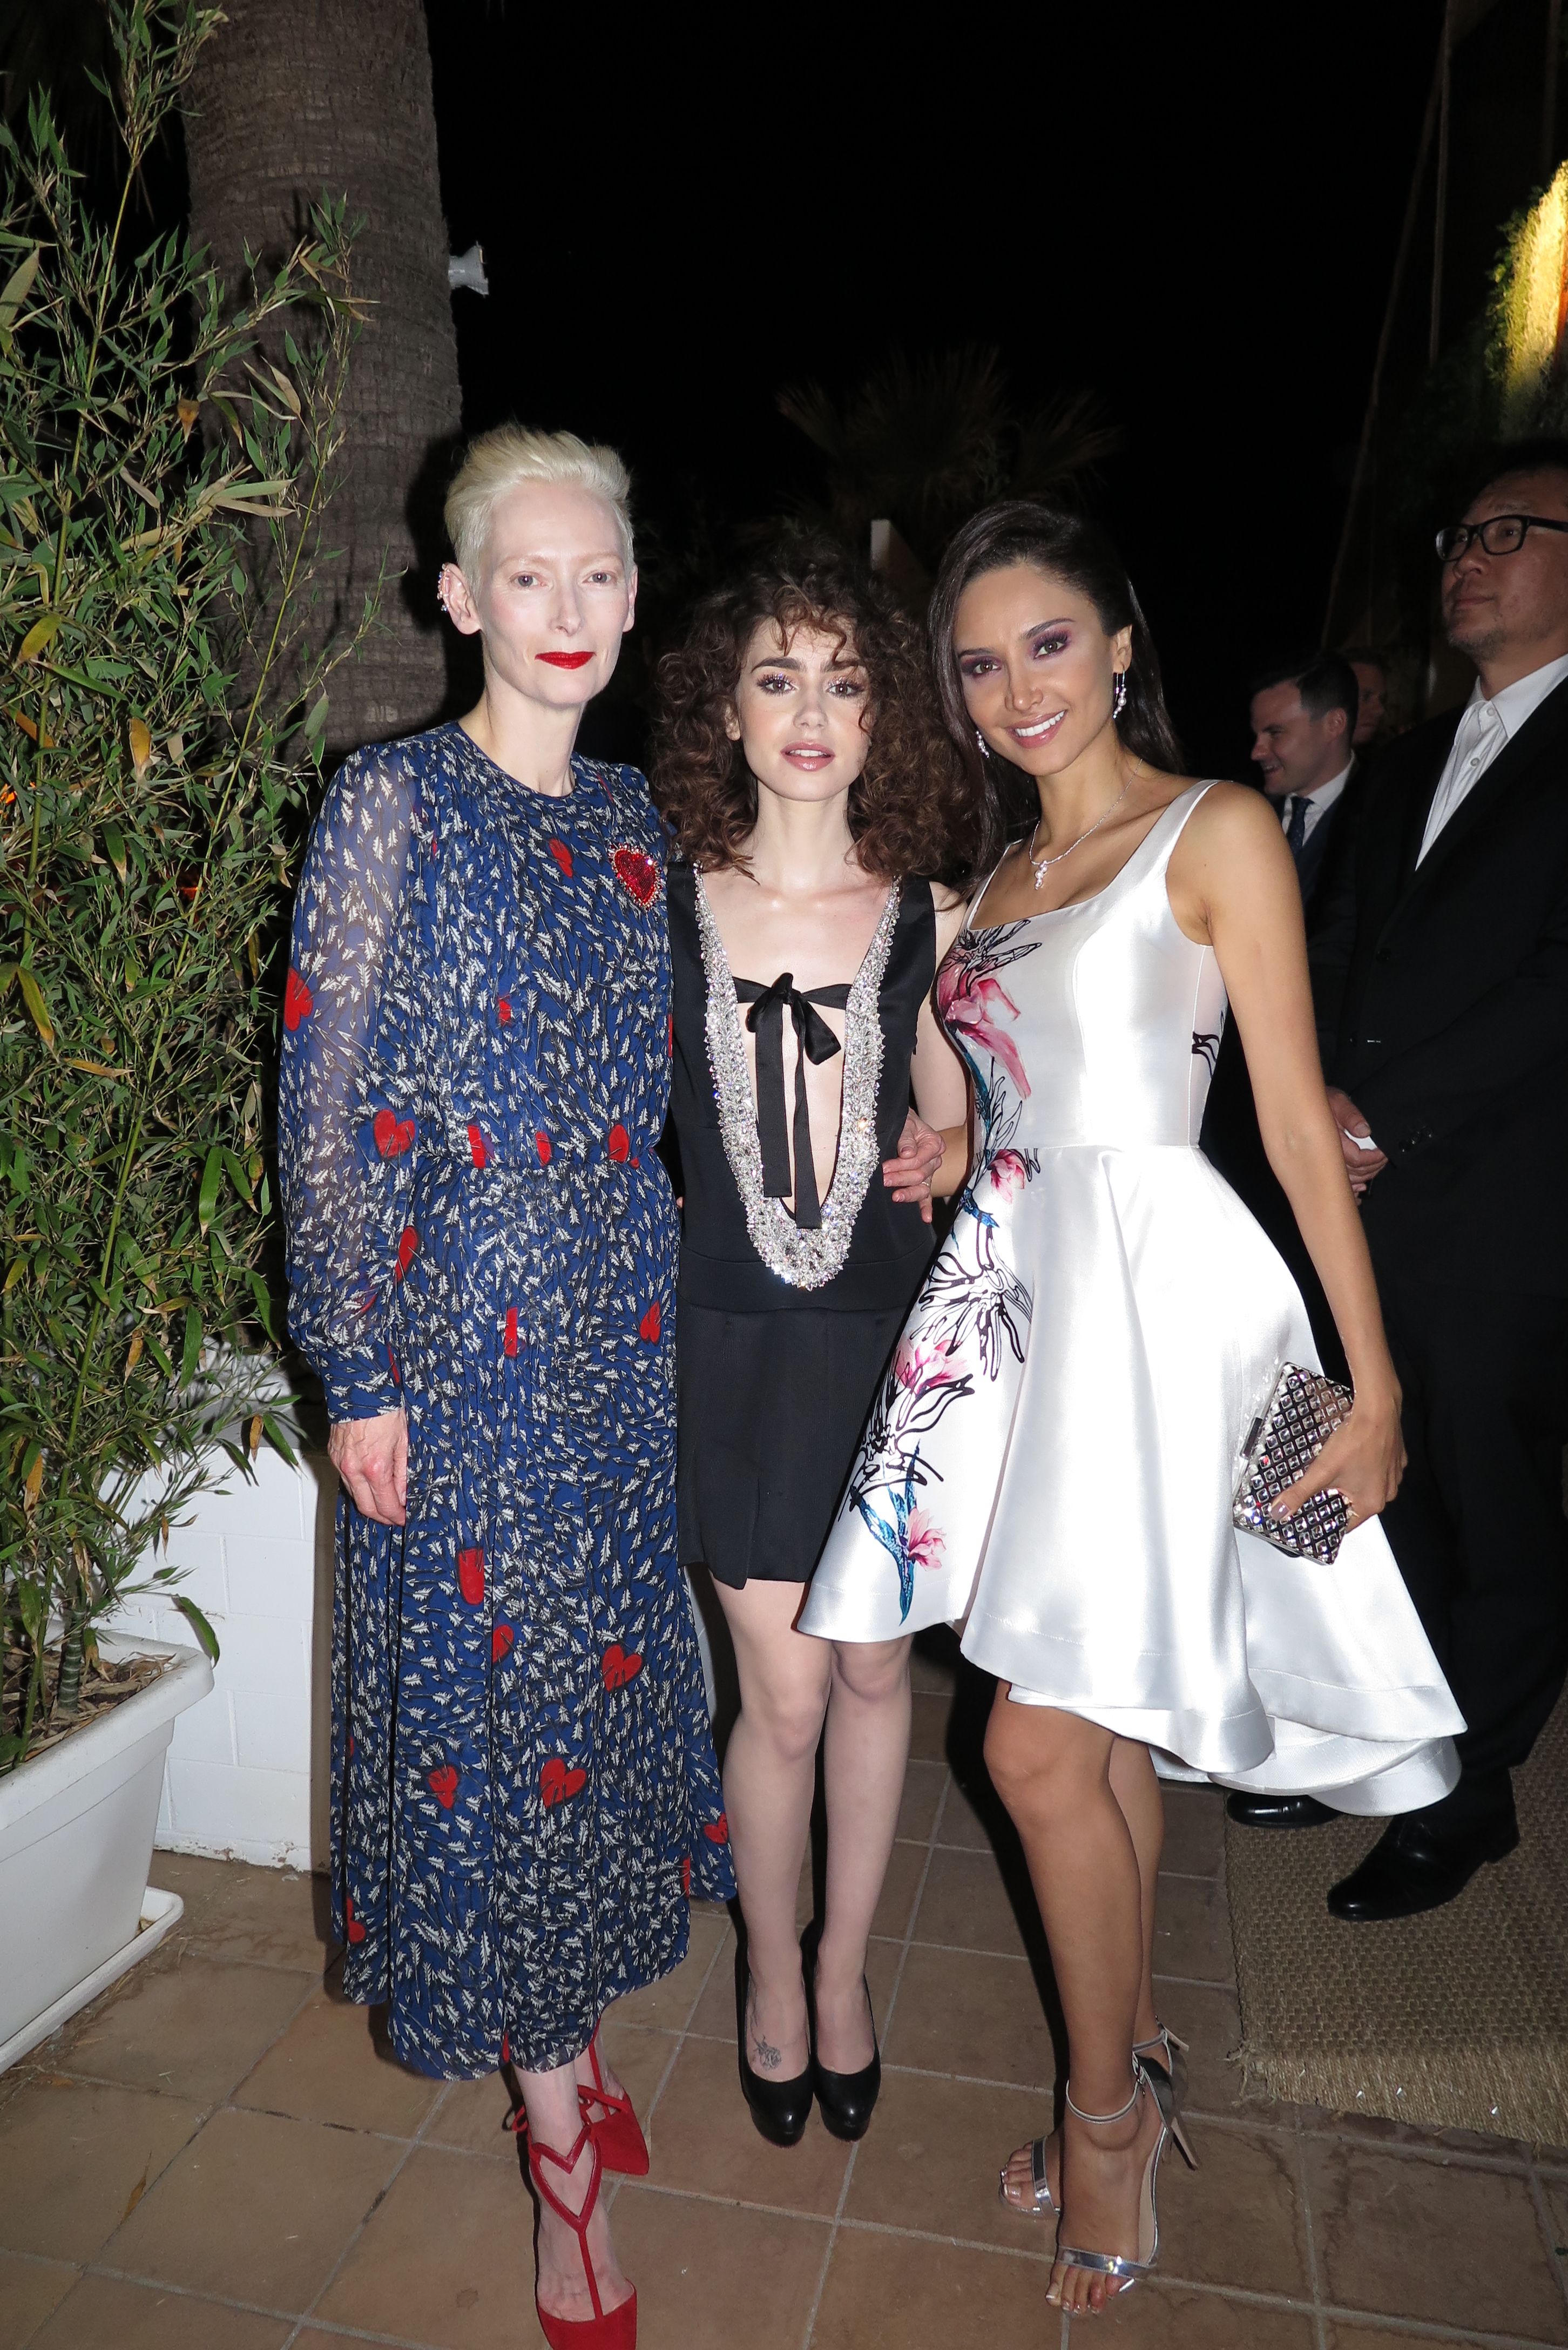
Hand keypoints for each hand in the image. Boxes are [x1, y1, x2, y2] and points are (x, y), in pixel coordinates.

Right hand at [329, 1407, 407, 1526]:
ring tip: (384, 1502)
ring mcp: (340, 1463)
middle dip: (382, 1517)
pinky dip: (357, 1486)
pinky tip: (369, 1484)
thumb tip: (405, 1494)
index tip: (404, 1518)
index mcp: (374, 1468)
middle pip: (366, 1507)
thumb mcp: (405, 1441)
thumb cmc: (384, 1409)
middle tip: (395, 1517)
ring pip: (354, 1494)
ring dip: (369, 1503)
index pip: (385, 1505)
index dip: (396, 1516)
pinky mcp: (333, 1455)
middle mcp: (353, 1469)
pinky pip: (345, 1479)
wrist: (360, 1388)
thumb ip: (404, 1472)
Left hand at [884, 1107, 943, 1222]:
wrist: (901, 1124)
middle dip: (900, 1178)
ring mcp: (929, 1174)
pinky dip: (926, 1208)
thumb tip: (907, 1153)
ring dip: (909, 1193)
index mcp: (934, 1144)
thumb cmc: (903, 1122)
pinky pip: (926, 1197)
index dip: (902, 1164)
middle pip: (920, 1175)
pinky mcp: (923, 1184)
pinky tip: (925, 1218)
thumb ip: (906, 1138)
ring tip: (896, 1197)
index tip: (884, 1167)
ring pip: (922, 1188)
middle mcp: (935, 1160)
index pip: (919, 1159)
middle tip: (883, 1179)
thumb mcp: (905, 1124)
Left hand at [1271, 1379, 1405, 1530]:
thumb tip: (1281, 1510)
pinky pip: (1374, 1469)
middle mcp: (1386, 1492)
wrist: (1377, 1410)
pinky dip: (1361, 1466)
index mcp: (1371, 1503)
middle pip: (1354, 1504)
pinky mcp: (1393, 1459)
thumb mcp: (1321, 1471)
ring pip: (1364, 1485)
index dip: (1326, 1520)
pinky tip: (1349, 1456)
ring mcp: (1392, 1475)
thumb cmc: (1357, 1440)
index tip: (1314, 1515)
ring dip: (1348, 1481)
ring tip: (1334, 1469)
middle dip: (1335, 1497)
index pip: (1345, 1524)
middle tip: (1320, 1487)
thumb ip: (1299, 1493)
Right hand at [1326, 1087, 1387, 1193]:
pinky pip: (1340, 1182)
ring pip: (1350, 1179)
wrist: (1305, 1106)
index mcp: (1332, 1142)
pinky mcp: (1326, 1164)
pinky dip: (1352, 1188)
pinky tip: (1359, 1189)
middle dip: (1374, 1167)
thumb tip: (1364, 1130)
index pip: (1358, 1159)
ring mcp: (1327, 1162)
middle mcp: (1328, 1156)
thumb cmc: (1322, 1102)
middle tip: (1384, 1158)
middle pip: (1357, 1172)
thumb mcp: (1338, 1101)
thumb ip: (1350, 1115)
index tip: (1384, 1152)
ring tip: (1376, 1168)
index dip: (1375, 1158)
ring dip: (1366, 1176)